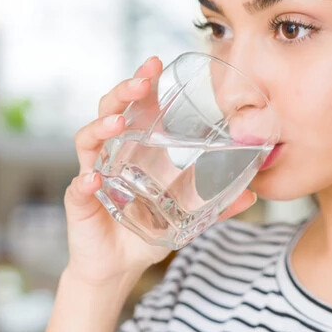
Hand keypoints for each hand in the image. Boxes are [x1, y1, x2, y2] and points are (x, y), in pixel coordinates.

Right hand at [62, 56, 257, 284]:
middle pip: (109, 112)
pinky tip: (93, 180)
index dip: (142, 84)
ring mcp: (92, 176)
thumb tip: (253, 195)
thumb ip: (216, 205)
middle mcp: (110, 156)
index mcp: (134, 150)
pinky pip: (78, 188)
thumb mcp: (186, 217)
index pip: (135, 108)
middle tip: (141, 81)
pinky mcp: (80, 204)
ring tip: (118, 123)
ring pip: (88, 141)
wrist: (117, 268)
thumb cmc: (145, 233)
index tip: (155, 63)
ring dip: (101, 127)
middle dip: (123, 93)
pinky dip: (84, 183)